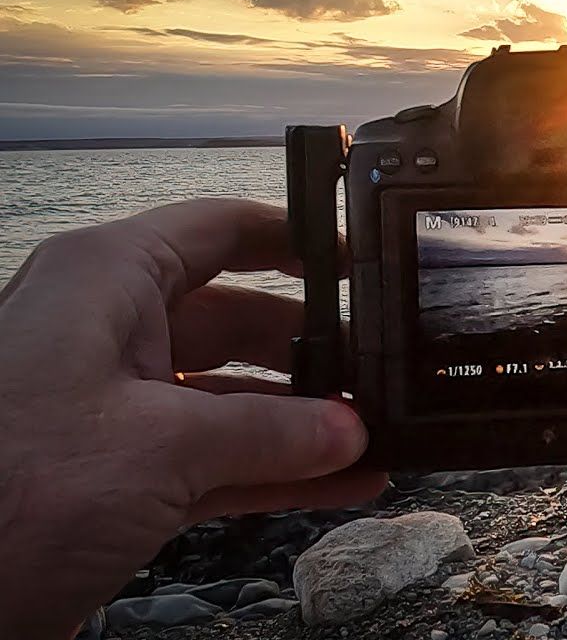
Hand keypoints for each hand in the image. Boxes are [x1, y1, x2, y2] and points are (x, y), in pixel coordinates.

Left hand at [0, 199, 387, 638]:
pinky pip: (213, 458)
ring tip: (375, 438)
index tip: (360, 258)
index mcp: (108, 282)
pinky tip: (340, 485)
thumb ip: (267, 433)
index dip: (294, 238)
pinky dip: (272, 472)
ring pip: (229, 398)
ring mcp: (115, 407)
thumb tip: (351, 432)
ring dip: (301, 424)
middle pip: (235, 319)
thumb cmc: (16, 486)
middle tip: (381, 372)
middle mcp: (111, 332)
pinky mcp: (117, 473)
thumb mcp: (159, 446)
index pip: (218, 231)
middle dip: (311, 350)